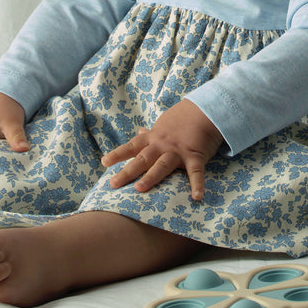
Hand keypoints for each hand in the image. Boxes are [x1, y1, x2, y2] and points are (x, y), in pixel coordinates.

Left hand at [101, 99, 223, 200]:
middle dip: (128, 172)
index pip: (132, 147)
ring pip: (162, 165)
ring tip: (139, 189)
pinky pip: (196, 172)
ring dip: (151, 177)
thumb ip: (150, 133)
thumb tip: (139, 132)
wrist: (203, 111)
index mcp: (153, 138)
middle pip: (142, 159)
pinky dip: (197, 184)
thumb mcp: (162, 125)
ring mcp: (178, 151)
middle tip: (113, 184)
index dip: (118, 154)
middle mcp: (162, 145)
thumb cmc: (181, 121)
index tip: (104, 163)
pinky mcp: (195, 156)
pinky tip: (196, 197)